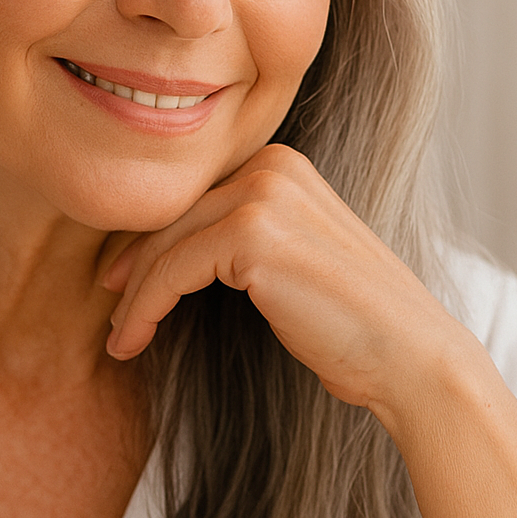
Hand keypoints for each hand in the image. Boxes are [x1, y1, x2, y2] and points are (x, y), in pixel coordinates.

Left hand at [103, 143, 516, 517]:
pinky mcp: (251, 233)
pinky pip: (171, 271)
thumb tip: (170, 249)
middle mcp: (272, 164)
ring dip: (133, 296)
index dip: (152, 239)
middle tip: (108, 306)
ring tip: (119, 338)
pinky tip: (131, 341)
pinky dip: (143, 309)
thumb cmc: (352, 322)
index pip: (196, 196)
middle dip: (135, 264)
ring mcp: (263, 194)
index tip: (122, 281)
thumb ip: (242, 236)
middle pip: (174, 214)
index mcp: (282, 162)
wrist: (409, 355)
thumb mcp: (291, 258)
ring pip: (165, 244)